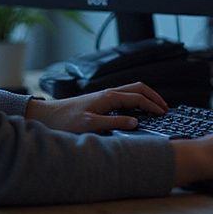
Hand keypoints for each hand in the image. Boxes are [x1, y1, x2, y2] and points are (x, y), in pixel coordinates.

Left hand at [25, 82, 168, 133]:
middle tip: (165, 107)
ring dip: (145, 97)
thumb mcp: (91, 125)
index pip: (138, 97)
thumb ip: (114, 124)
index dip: (153, 105)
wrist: (47, 116)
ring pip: (131, 91)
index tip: (164, 113)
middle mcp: (108, 93)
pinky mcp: (100, 102)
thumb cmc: (66, 121)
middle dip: (153, 96)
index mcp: (109, 97)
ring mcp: (104, 96)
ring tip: (155, 108)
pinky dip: (136, 101)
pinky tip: (137, 111)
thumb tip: (136, 123)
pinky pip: (124, 97)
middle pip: (138, 88)